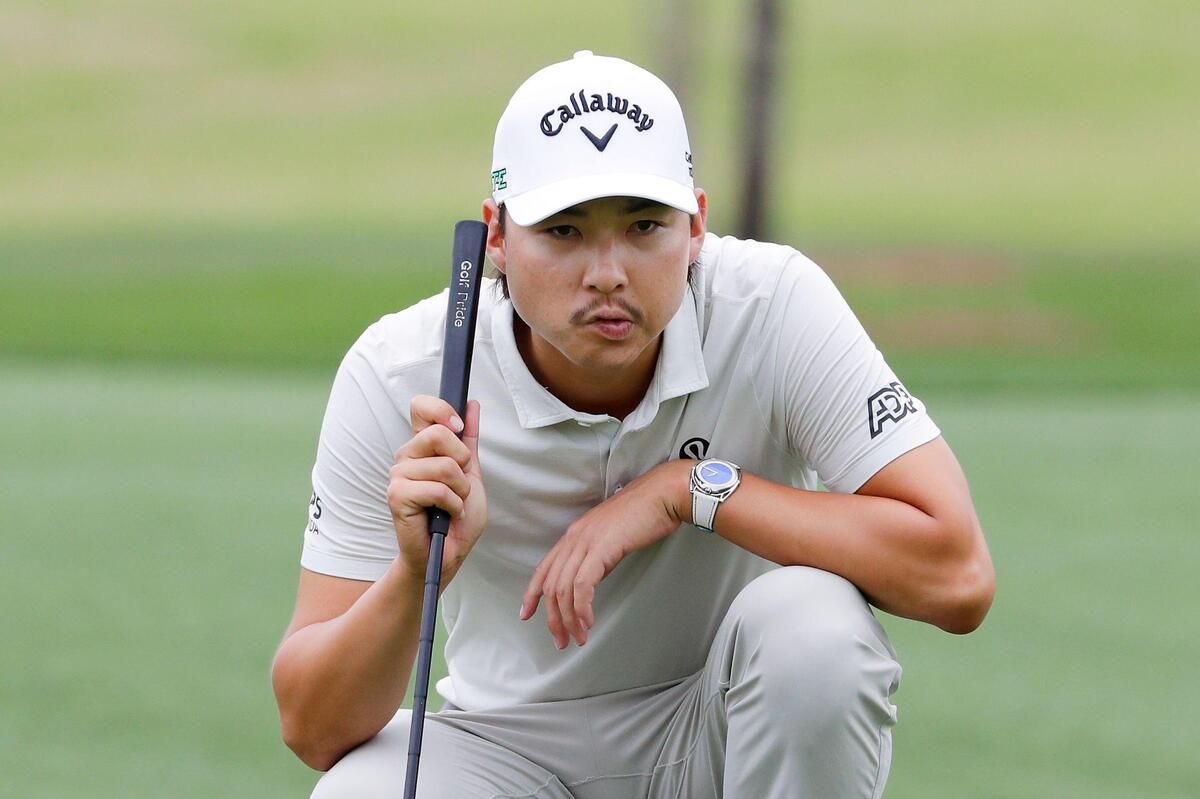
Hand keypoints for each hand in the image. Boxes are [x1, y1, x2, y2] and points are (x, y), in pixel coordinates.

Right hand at [388, 396, 485, 587]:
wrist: (449, 553)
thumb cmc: (457, 516)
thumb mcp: (471, 472)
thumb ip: (469, 440)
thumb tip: (471, 405)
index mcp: (422, 446)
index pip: (421, 406)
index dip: (441, 409)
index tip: (458, 426)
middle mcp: (406, 456)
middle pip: (439, 434)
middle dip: (462, 462)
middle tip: (459, 484)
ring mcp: (398, 475)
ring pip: (444, 466)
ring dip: (460, 490)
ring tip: (453, 504)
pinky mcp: (397, 496)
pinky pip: (437, 489)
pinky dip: (453, 505)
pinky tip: (446, 515)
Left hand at [520, 460, 690, 648]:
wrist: (660, 496)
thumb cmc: (642, 515)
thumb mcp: (610, 539)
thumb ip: (596, 558)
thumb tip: (589, 583)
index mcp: (574, 535)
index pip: (544, 568)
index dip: (532, 594)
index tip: (526, 614)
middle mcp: (574, 538)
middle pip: (551, 585)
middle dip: (554, 618)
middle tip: (562, 640)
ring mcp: (585, 542)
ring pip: (564, 589)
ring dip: (570, 619)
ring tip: (578, 637)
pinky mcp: (601, 548)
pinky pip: (582, 585)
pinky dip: (582, 607)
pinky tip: (589, 621)